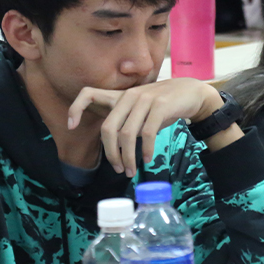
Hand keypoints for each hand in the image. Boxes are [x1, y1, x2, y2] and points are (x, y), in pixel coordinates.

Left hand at [67, 78, 224, 176]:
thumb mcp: (142, 108)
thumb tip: (116, 145)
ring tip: (130, 170)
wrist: (193, 93)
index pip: (89, 94)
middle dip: (110, 152)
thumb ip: (127, 120)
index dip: (76, 108)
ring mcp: (145, 99)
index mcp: (121, 96)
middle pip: (109, 127)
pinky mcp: (161, 106)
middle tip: (117, 168)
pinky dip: (146, 150)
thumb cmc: (165, 105)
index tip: (71, 126)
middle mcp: (129, 95)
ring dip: (128, 157)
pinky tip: (147, 159)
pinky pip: (147, 133)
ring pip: (128, 134)